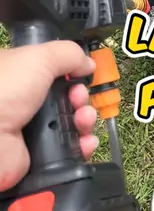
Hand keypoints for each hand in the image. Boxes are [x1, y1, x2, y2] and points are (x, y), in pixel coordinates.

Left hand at [0, 42, 98, 192]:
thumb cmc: (2, 92)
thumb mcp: (37, 58)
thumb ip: (67, 54)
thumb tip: (87, 62)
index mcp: (20, 76)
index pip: (52, 74)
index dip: (70, 75)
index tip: (79, 76)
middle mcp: (24, 103)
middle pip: (66, 99)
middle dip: (80, 98)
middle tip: (78, 99)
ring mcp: (31, 131)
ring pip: (70, 125)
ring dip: (85, 120)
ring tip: (83, 120)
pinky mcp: (39, 156)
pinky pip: (69, 151)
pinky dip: (82, 146)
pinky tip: (85, 141)